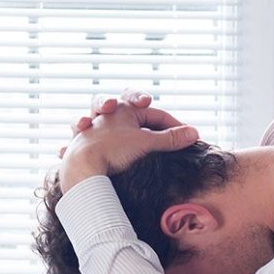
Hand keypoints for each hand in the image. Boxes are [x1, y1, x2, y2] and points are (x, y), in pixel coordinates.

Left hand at [59, 102, 198, 192]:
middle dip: (148, 120)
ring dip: (112, 122)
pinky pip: (85, 137)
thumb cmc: (113, 150)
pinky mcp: (80, 143)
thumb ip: (170, 139)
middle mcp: (107, 114)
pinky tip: (84, 145)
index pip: (157, 114)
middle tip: (160, 129)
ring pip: (104, 119)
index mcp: (124, 108)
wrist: (82, 166)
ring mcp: (93, 128)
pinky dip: (88, 140)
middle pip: (131, 111)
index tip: (188, 138)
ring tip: (121, 129)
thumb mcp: (148, 144)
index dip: (175, 126)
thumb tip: (193, 133)